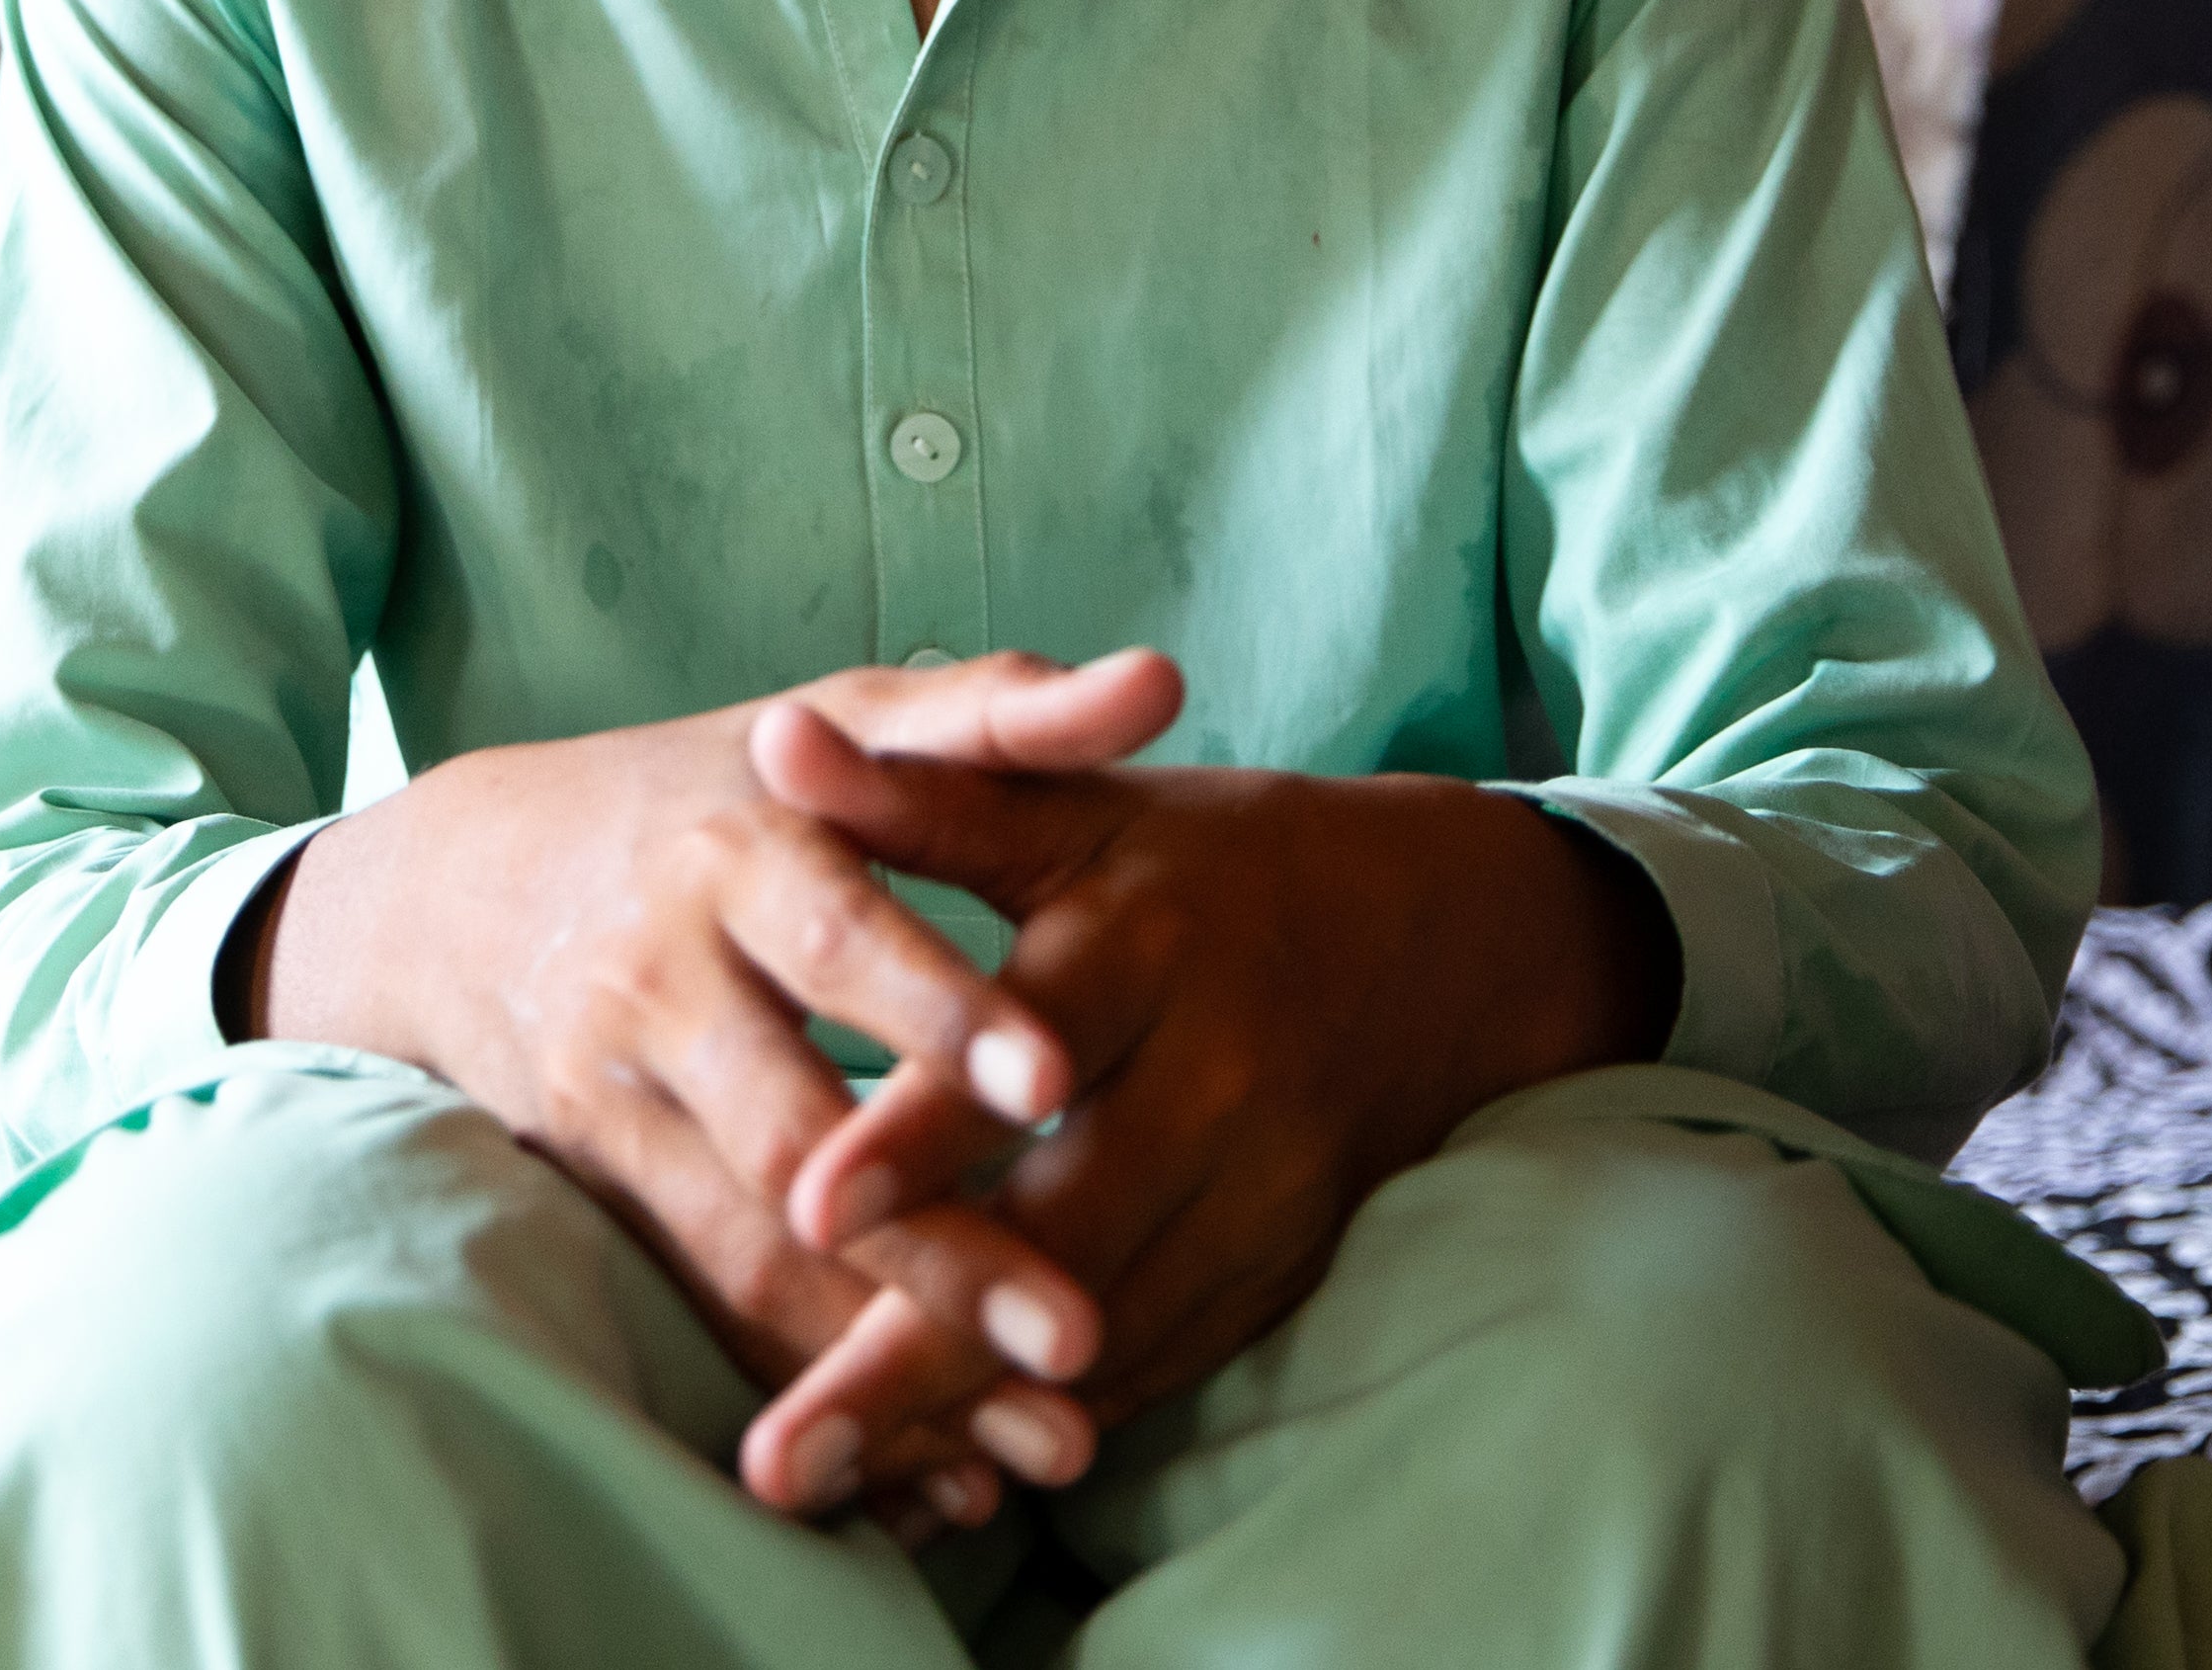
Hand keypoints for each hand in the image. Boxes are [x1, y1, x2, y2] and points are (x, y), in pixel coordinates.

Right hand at [239, 646, 1183, 1521]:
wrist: (460, 886)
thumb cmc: (711, 787)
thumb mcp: (839, 720)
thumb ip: (1001, 717)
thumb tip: (1164, 683)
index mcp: (738, 852)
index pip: (841, 939)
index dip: (937, 1011)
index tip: (1052, 1080)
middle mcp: (665, 983)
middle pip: (800, 1135)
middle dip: (939, 1245)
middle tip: (1081, 1332)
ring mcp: (621, 1103)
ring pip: (756, 1252)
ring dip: (895, 1356)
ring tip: (1045, 1435)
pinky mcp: (601, 1195)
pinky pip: (713, 1310)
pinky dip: (818, 1388)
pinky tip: (937, 1470)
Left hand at [735, 674, 1678, 1488]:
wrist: (1439, 941)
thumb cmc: (1205, 862)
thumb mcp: (1072, 807)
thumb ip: (918, 790)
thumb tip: (773, 741)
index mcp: (1148, 946)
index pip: (1024, 1049)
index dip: (921, 1135)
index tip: (810, 1206)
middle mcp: (1215, 1079)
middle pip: (1059, 1230)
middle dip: (922, 1342)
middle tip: (789, 1441)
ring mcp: (1260, 1189)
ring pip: (1104, 1322)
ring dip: (966, 1408)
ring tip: (828, 1471)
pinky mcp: (1279, 1266)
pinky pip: (1158, 1359)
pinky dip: (1051, 1416)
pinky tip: (939, 1461)